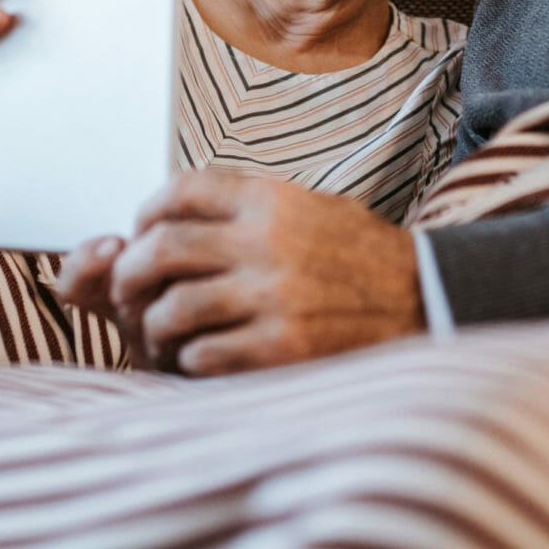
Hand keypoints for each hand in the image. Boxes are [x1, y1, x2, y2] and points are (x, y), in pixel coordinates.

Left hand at [68, 169, 423, 375]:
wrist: (424, 301)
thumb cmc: (357, 256)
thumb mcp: (308, 204)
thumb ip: (247, 201)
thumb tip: (176, 208)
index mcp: (271, 199)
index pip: (182, 189)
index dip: (147, 211)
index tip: (139, 230)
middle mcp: (267, 242)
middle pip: (164, 247)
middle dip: (130, 270)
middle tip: (124, 288)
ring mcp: (274, 296)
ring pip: (174, 306)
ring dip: (152, 323)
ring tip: (156, 331)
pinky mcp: (282, 348)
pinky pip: (203, 355)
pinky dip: (188, 358)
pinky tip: (196, 357)